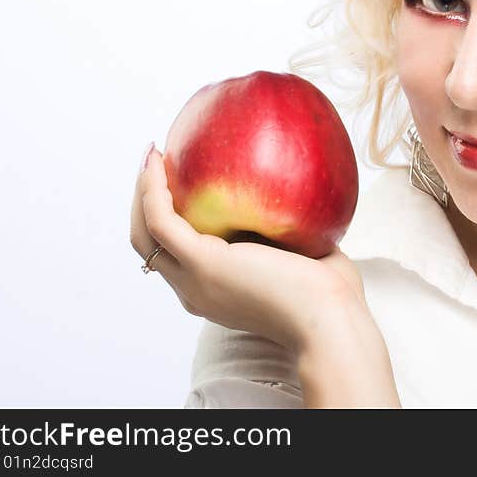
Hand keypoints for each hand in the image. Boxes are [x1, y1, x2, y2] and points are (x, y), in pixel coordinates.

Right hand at [130, 144, 368, 353]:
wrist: (332, 321)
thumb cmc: (332, 297)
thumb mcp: (306, 256)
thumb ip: (293, 230)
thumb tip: (300, 198)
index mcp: (217, 291)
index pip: (177, 256)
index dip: (170, 220)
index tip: (178, 183)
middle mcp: (197, 290)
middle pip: (150, 245)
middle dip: (146, 202)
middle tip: (155, 163)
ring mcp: (195, 279)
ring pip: (147, 233)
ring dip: (144, 191)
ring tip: (152, 155)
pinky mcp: (202, 262)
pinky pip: (161, 219)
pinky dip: (153, 189)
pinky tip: (159, 161)